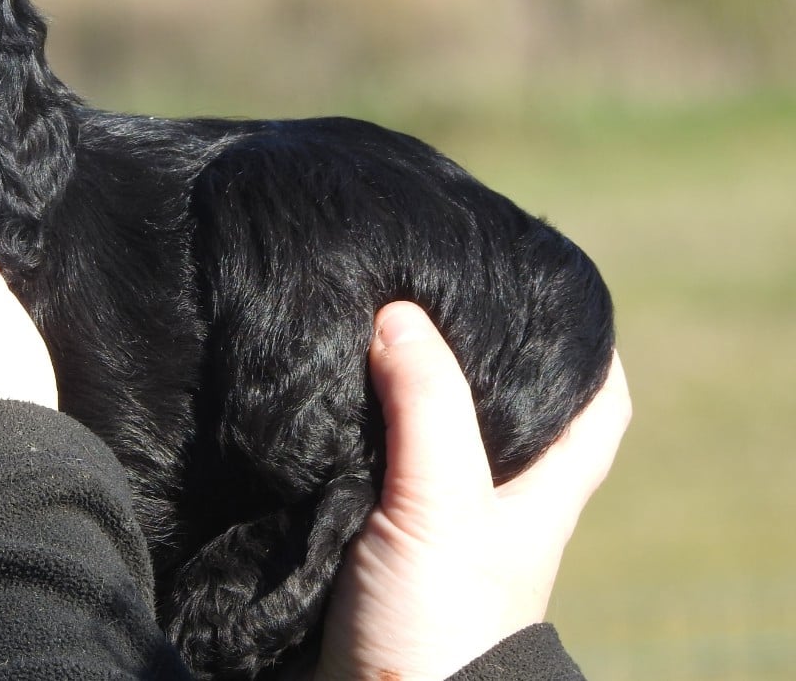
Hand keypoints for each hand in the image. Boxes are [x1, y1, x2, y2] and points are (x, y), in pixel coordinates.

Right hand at [315, 302, 629, 680]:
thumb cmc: (439, 621)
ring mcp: (426, 522)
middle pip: (496, 406)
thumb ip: (429, 406)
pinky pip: (358, 463)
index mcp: (539, 489)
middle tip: (420, 285)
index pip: (595, 407)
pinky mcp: (364, 538)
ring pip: (417, 431)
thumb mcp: (446, 504)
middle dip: (464, 349)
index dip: (582, 348)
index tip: (541, 291)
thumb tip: (399, 311)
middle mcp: (487, 500)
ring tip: (354, 319)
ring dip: (387, 387)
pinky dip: (340, 430)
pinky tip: (311, 398)